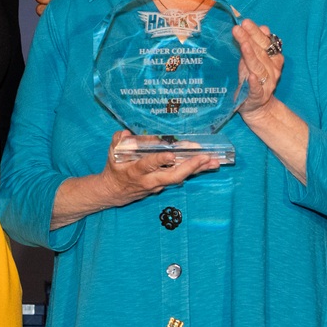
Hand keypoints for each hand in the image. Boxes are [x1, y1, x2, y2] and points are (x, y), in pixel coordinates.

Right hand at [50, 131, 221, 226]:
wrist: (114, 193)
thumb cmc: (114, 169)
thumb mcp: (112, 154)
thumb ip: (118, 141)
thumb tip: (127, 134)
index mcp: (135, 171)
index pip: (148, 165)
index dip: (160, 160)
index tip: (171, 154)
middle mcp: (150, 180)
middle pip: (172, 176)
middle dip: (190, 166)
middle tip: (204, 157)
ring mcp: (159, 184)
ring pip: (181, 177)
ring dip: (198, 169)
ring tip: (215, 161)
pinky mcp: (165, 184)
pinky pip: (181, 176)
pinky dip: (194, 170)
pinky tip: (208, 164)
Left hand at [234, 20, 283, 116]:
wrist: (257, 107)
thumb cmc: (252, 78)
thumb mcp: (255, 59)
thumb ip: (257, 44)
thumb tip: (264, 27)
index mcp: (273, 59)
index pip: (266, 42)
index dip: (256, 32)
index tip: (245, 22)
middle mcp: (272, 70)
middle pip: (261, 52)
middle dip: (251, 38)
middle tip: (240, 27)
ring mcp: (266, 84)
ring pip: (258, 68)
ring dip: (251, 55)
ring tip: (243, 45)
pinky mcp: (257, 97)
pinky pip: (256, 89)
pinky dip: (253, 83)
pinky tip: (250, 76)